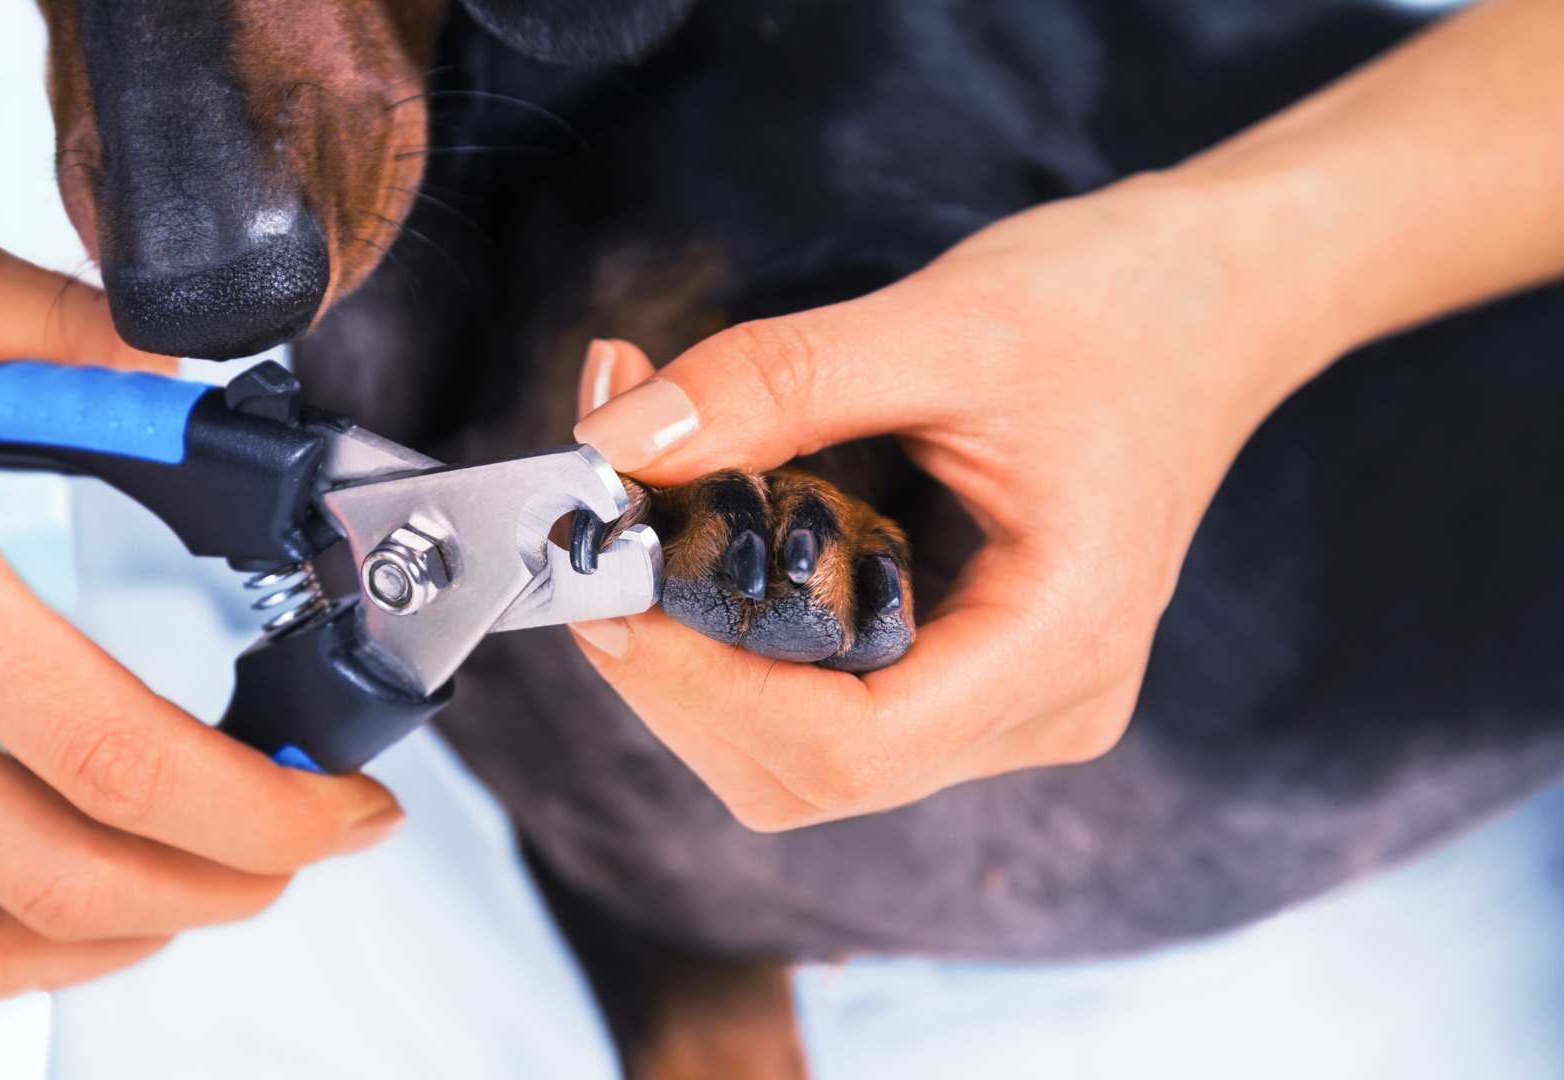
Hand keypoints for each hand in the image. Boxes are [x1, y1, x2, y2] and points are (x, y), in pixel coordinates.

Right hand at [0, 217, 401, 998]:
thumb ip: (72, 332)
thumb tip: (194, 386)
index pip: (116, 752)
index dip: (264, 810)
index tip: (345, 806)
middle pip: (66, 876)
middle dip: (228, 884)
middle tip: (304, 843)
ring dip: (122, 934)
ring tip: (208, 882)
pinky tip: (63, 895)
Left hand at [567, 175, 1346, 829]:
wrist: (1217, 301)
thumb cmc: (1120, 304)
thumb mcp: (945, 321)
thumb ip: (775, 382)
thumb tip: (616, 441)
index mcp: (1062, 643)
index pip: (849, 749)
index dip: (701, 691)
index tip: (610, 591)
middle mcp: (1040, 708)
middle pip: (804, 771)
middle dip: (679, 673)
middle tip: (609, 537)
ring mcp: (1007, 703)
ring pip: (799, 750)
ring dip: (697, 652)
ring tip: (655, 513)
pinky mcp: (970, 672)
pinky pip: (824, 698)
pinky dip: (741, 635)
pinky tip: (715, 535)